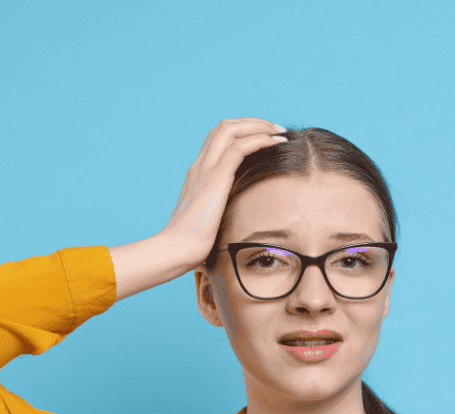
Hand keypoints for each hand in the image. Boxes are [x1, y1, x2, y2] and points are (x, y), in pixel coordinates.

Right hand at [156, 117, 286, 276]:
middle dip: (252, 123)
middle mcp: (199, 167)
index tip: (264, 139)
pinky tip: (275, 143)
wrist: (176, 250)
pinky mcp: (214, 179)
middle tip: (275, 129)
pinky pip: (239, 148)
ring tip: (279, 132)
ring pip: (230, 130)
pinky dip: (259, 140)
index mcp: (197, 175)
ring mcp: (204, 170)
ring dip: (258, 126)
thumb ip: (219, 214)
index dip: (241, 133)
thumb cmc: (190, 245)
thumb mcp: (208, 223)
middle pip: (224, 127)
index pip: (217, 140)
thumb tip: (237, 224)